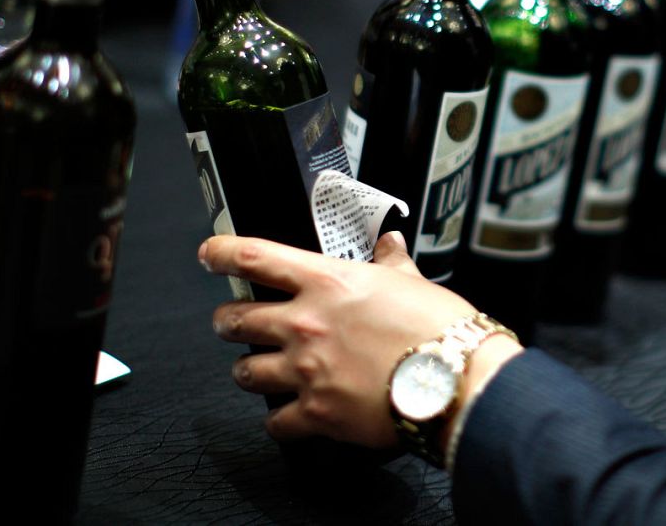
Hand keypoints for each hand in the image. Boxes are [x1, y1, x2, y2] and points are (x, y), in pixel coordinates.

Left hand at [200, 230, 519, 448]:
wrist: (456, 380)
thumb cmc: (440, 329)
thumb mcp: (413, 281)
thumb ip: (391, 262)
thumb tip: (388, 244)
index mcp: (327, 282)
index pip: (254, 257)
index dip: (221, 254)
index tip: (210, 255)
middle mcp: (306, 324)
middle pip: (234, 320)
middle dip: (227, 322)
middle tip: (232, 323)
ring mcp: (306, 370)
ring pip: (245, 372)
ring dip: (247, 371)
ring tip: (256, 370)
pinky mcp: (316, 413)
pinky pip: (275, 422)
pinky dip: (278, 421)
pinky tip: (287, 416)